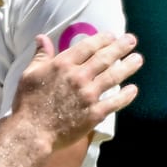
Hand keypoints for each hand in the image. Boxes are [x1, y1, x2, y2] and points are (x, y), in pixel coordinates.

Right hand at [14, 32, 140, 149]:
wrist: (32, 132)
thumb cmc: (28, 102)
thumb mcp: (29, 74)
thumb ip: (40, 56)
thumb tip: (42, 37)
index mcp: (63, 65)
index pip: (88, 46)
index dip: (102, 39)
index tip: (112, 35)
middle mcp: (79, 76)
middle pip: (105, 58)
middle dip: (120, 47)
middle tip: (131, 40)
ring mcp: (89, 95)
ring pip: (113, 77)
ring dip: (128, 66)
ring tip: (138, 59)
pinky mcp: (94, 114)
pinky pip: (115, 102)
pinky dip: (126, 96)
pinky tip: (133, 89)